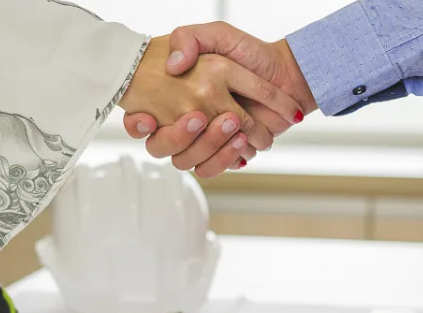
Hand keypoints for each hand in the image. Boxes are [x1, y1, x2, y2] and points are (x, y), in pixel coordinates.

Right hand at [118, 34, 302, 175]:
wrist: (285, 73)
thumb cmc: (250, 52)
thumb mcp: (217, 34)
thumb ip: (189, 39)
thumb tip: (172, 65)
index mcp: (175, 95)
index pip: (141, 120)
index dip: (138, 125)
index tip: (148, 119)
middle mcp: (185, 119)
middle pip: (164, 145)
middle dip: (181, 136)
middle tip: (200, 118)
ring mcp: (204, 139)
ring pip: (188, 160)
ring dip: (209, 147)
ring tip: (235, 130)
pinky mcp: (222, 153)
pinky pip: (210, 169)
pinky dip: (224, 160)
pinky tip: (240, 144)